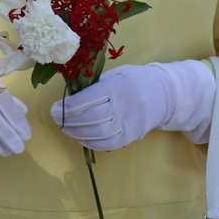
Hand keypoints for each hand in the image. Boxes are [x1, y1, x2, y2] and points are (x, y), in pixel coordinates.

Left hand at [50, 61, 213, 150]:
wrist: (164, 94)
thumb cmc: (134, 80)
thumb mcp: (115, 74)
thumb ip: (94, 84)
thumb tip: (70, 96)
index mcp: (117, 86)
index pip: (88, 100)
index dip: (68, 106)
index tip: (54, 107)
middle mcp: (124, 106)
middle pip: (91, 118)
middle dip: (69, 121)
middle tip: (55, 118)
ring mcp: (130, 123)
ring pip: (98, 134)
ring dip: (76, 133)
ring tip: (65, 127)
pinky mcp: (132, 136)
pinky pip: (108, 144)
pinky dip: (90, 142)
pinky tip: (80, 137)